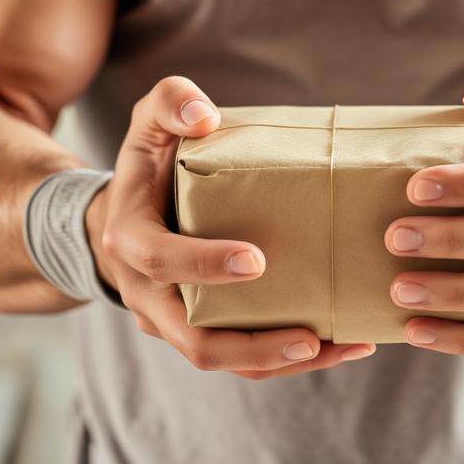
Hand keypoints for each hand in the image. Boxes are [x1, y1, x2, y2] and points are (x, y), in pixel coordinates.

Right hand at [85, 76, 376, 377]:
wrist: (120, 216)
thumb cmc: (146, 164)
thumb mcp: (148, 121)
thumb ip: (171, 101)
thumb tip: (205, 114)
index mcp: (131, 240)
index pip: (161, 261)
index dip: (204, 265)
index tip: (258, 260)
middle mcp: (146, 294)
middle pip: (193, 338)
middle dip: (254, 345)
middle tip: (312, 337)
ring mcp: (170, 321)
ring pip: (221, 359)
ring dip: (281, 362)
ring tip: (342, 346)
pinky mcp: (198, 330)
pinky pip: (238, 358)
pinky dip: (285, 359)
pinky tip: (338, 344)